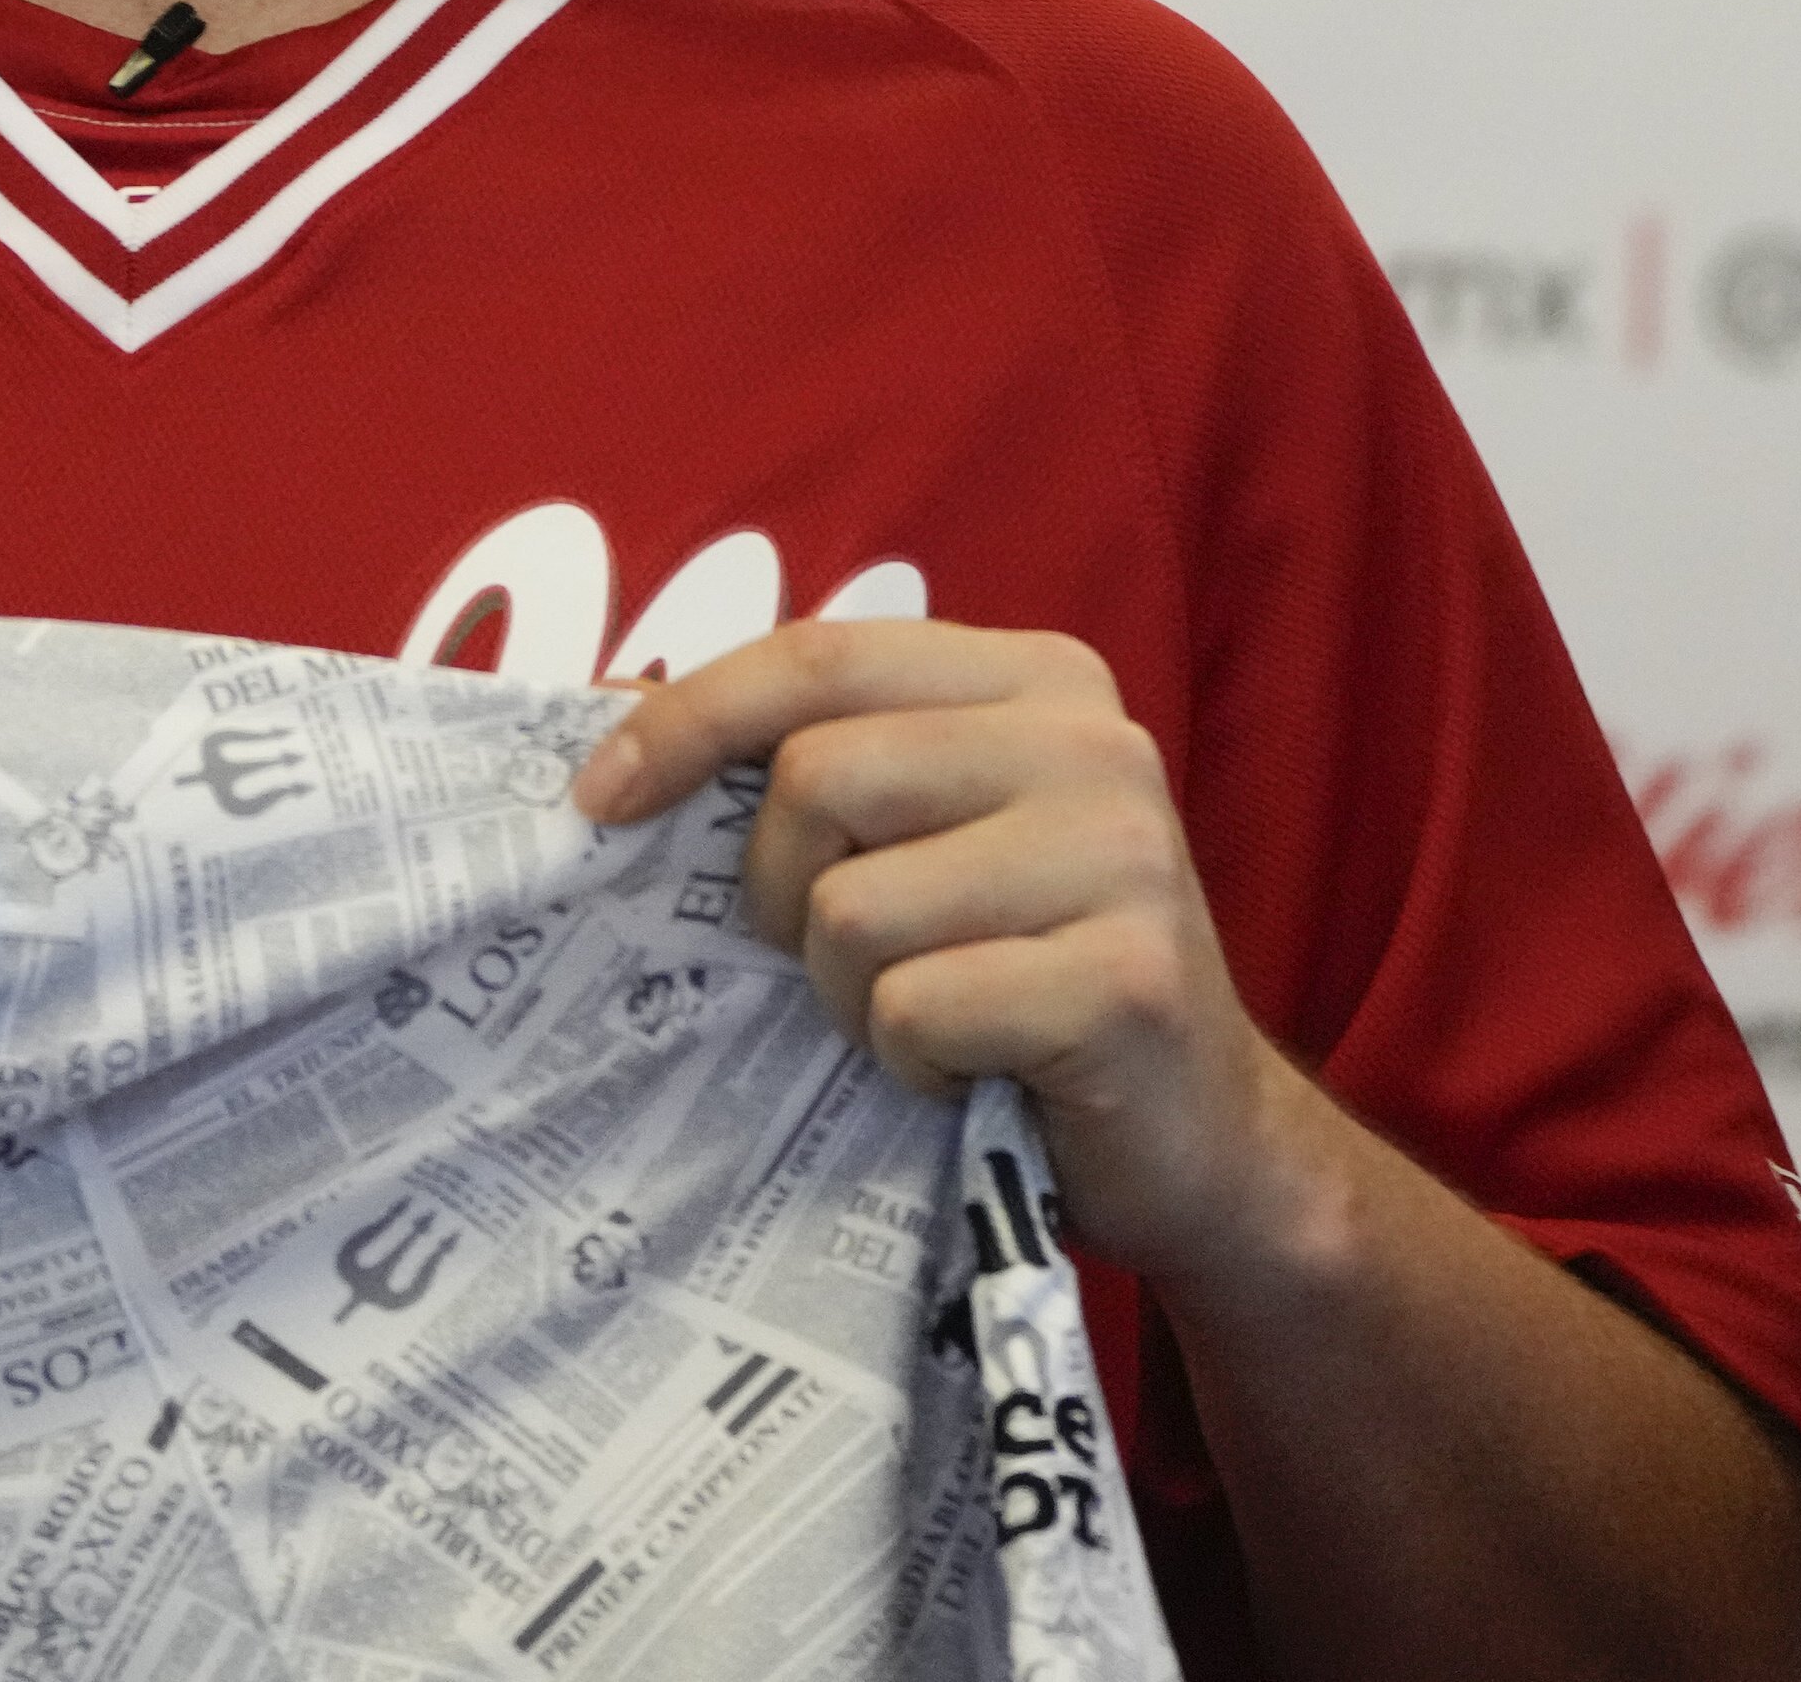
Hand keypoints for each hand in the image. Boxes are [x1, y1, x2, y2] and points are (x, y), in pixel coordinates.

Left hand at [572, 618, 1342, 1297]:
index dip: (689, 719)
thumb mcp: (928, 837)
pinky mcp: (1126, 982)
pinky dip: (912, 1063)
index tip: (599, 799)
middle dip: (780, 893)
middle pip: (818, 778)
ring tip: (933, 1017)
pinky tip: (979, 1070)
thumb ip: (814, 762)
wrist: (1200, 1143)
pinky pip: (914, 1010)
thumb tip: (610, 723)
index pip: (820, 656)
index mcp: (1037, 680)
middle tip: (838, 959)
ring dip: (852, 996)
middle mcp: (1092, 743)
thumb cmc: (1024, 978)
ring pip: (851, 909)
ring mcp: (1122, 857)